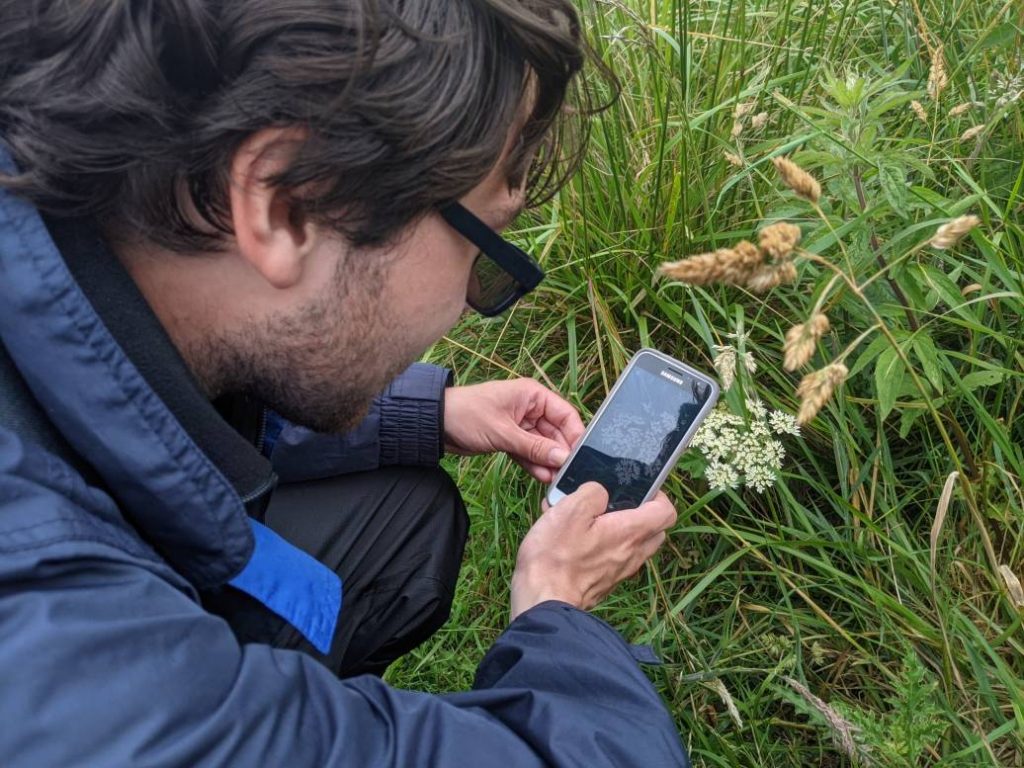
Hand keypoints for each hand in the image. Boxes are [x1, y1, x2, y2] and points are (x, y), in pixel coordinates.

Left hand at [444, 379, 584, 482]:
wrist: (435, 424)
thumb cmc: (467, 415)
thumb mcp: (503, 432)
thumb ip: (534, 447)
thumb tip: (562, 458)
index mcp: (532, 395)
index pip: (565, 414)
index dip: (575, 434)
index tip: (582, 455)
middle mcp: (530, 409)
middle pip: (556, 432)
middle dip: (561, 453)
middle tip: (568, 474)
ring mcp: (520, 425)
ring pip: (543, 445)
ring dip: (548, 462)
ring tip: (556, 480)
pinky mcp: (510, 440)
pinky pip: (529, 453)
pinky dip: (534, 464)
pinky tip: (543, 478)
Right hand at [509, 483, 677, 619]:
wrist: (544, 602)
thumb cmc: (556, 557)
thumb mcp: (569, 510)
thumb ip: (592, 493)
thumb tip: (600, 492)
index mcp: (630, 532)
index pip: (666, 511)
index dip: (657, 495)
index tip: (637, 489)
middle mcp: (632, 554)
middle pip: (655, 530)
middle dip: (641, 514)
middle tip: (614, 504)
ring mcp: (620, 571)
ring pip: (634, 546)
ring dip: (620, 531)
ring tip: (590, 522)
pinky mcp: (605, 582)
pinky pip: (616, 560)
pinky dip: (605, 548)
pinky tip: (577, 542)